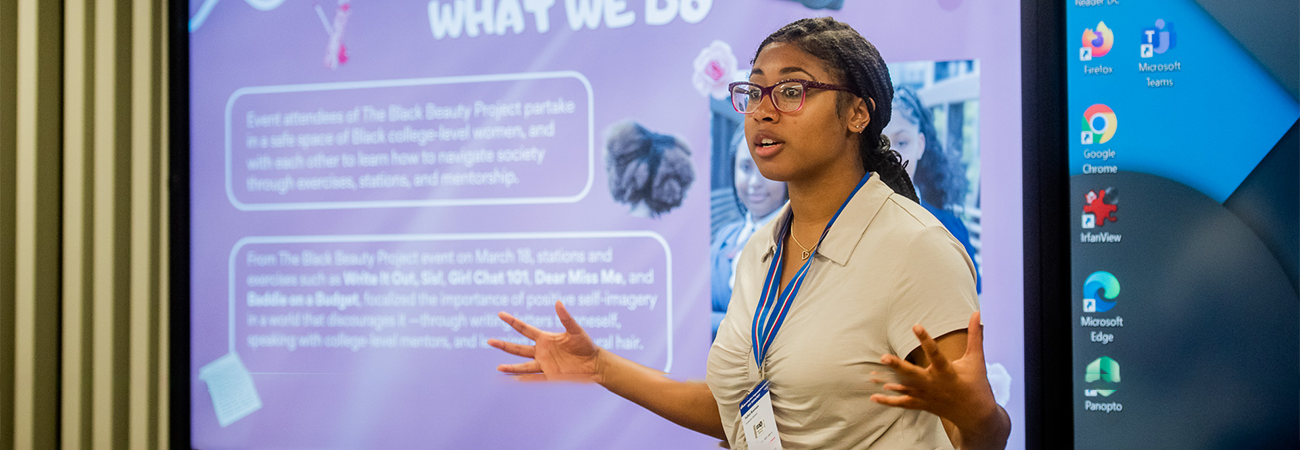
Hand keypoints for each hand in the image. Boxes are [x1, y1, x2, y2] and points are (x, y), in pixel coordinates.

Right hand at [488, 301, 602, 382]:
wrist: (594, 364)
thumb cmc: (586, 345)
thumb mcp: (576, 330)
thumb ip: (566, 318)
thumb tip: (558, 302)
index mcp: (545, 338)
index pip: (524, 329)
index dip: (512, 322)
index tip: (500, 314)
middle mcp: (541, 351)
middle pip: (518, 348)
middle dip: (504, 345)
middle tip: (489, 341)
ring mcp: (544, 364)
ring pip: (523, 366)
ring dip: (511, 368)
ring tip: (498, 368)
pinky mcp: (550, 376)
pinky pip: (535, 379)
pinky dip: (525, 380)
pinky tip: (514, 381)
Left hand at [870, 312, 1001, 432]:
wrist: (976, 415)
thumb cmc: (976, 384)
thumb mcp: (976, 360)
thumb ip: (974, 336)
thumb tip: (976, 313)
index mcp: (947, 372)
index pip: (936, 354)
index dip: (926, 340)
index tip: (916, 325)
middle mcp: (935, 384)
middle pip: (914, 375)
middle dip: (898, 367)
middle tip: (883, 357)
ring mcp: (927, 396)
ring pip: (904, 389)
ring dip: (887, 383)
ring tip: (871, 376)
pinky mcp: (922, 404)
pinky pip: (904, 403)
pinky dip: (889, 401)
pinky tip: (874, 396)